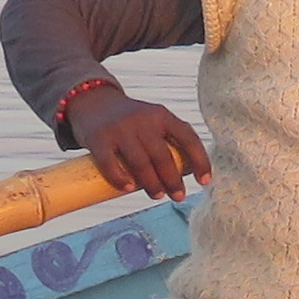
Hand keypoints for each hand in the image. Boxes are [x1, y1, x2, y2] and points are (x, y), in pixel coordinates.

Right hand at [68, 91, 208, 202]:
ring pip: (140, 162)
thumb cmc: (131, 122)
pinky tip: (129, 188)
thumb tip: (186, 176)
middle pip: (163, 155)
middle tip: (178, 196)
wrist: (93, 101)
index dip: (199, 160)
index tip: (205, 181)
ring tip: (158, 196)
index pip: (187, 137)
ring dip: (152, 183)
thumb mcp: (152, 120)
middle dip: (173, 180)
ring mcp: (120, 128)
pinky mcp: (99, 138)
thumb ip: (167, 141)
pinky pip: (110, 162)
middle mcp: (143, 120)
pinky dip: (120, 178)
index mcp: (162, 115)